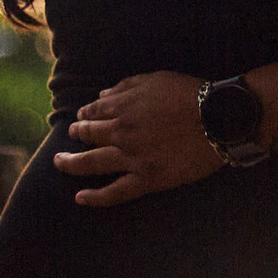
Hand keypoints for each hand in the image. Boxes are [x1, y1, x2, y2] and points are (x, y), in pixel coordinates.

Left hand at [52, 72, 220, 206]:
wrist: (218, 119)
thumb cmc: (190, 95)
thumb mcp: (156, 79)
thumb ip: (125, 87)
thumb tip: (101, 96)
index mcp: (123, 107)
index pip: (94, 111)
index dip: (85, 114)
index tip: (81, 117)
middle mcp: (121, 132)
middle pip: (88, 135)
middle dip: (76, 134)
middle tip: (70, 136)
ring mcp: (131, 158)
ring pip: (91, 163)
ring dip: (71, 163)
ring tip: (59, 163)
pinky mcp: (147, 179)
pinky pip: (115, 192)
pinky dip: (95, 197)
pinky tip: (80, 198)